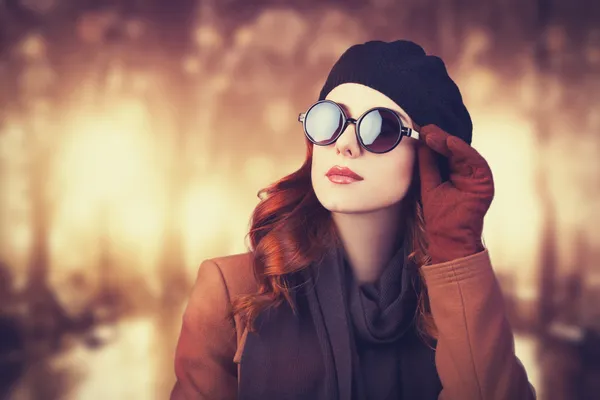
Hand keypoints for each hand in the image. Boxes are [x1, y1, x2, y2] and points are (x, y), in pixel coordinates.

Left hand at [417, 124, 494, 263]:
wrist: (448, 237)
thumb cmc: (439, 215)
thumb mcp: (429, 184)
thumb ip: (427, 164)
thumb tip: (421, 142)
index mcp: (455, 172)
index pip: (444, 151)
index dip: (432, 140)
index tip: (418, 130)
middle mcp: (467, 172)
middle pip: (453, 149)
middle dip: (438, 137)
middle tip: (423, 129)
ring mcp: (476, 176)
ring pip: (463, 152)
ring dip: (447, 142)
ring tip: (432, 135)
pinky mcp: (484, 181)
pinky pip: (475, 161)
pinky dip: (463, 150)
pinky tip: (450, 142)